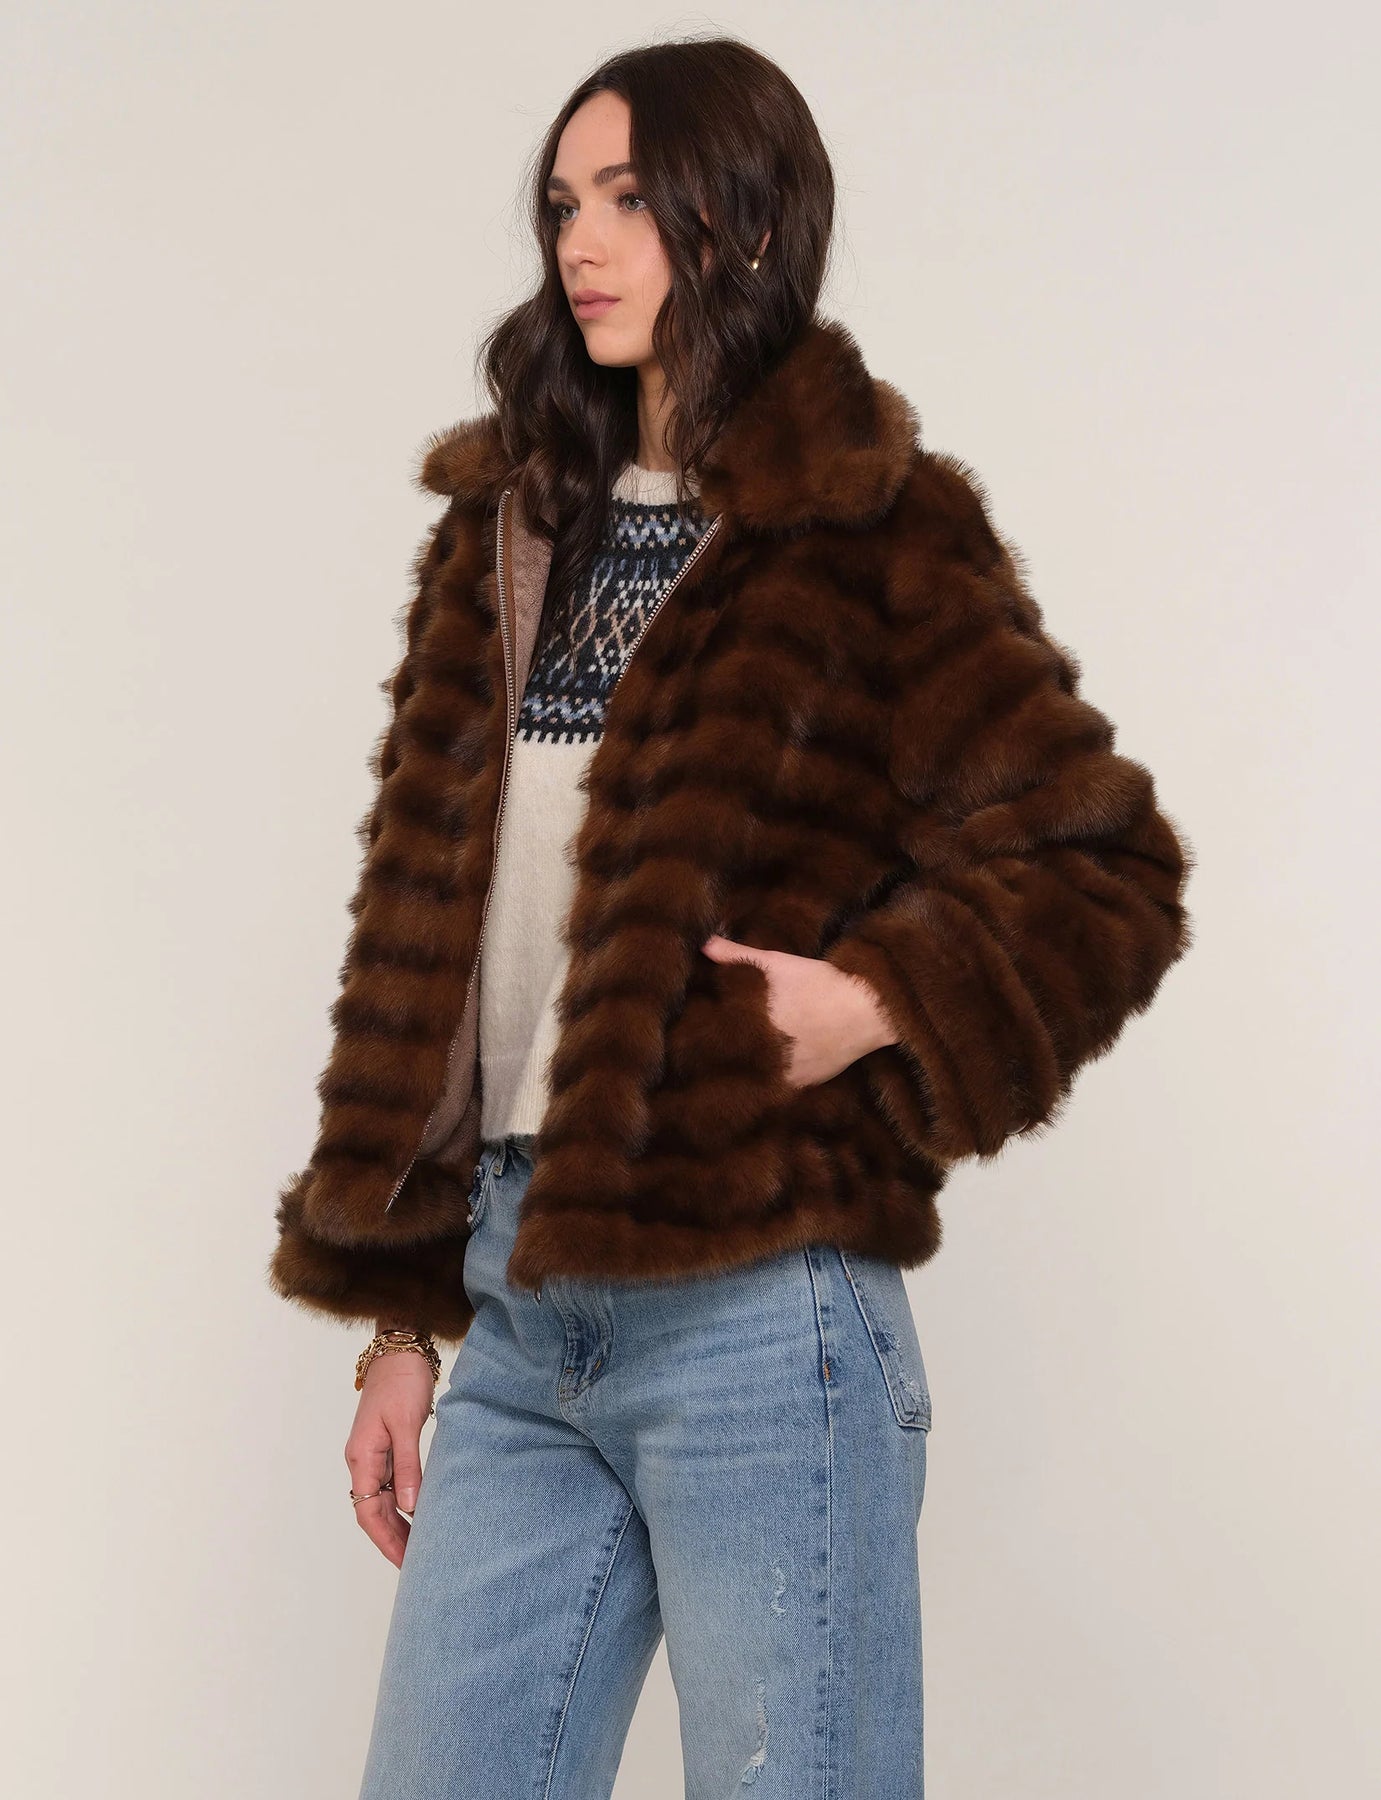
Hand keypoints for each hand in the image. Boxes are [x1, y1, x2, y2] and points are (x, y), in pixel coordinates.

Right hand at [344, 1353, 434, 1567]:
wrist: (400, 1348)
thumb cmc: (402, 1380)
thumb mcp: (406, 1423)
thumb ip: (408, 1465)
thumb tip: (409, 1505)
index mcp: (362, 1456)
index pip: (368, 1512)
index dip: (386, 1540)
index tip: (404, 1563)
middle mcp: (363, 1459)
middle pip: (373, 1511)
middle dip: (393, 1539)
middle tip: (416, 1565)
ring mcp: (374, 1453)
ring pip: (381, 1499)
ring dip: (398, 1524)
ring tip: (419, 1548)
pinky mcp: (387, 1445)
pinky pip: (390, 1484)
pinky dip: (403, 1502)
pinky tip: (418, 1513)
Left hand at [700, 933, 896, 1087]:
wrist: (865, 1009)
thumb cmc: (818, 983)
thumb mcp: (775, 963)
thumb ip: (736, 956)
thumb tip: (703, 944)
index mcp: (747, 1031)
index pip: (711, 1043)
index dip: (702, 1036)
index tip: (695, 1030)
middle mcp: (762, 1060)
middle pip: (730, 1063)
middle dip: (722, 1054)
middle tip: (716, 1043)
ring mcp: (784, 1077)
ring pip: (755, 1077)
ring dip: (748, 1068)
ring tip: (743, 1055)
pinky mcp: (805, 1085)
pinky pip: (779, 1085)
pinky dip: (773, 1075)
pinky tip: (772, 1063)